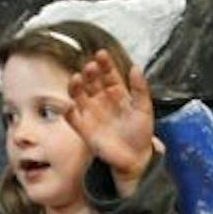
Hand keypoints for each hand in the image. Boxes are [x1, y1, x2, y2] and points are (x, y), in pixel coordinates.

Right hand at [65, 53, 157, 185]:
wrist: (136, 158)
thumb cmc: (141, 133)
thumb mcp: (144, 109)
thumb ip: (140, 89)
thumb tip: (136, 67)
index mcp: (117, 92)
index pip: (108, 73)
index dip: (105, 64)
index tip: (101, 55)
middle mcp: (102, 99)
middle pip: (92, 81)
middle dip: (90, 73)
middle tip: (91, 67)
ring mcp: (91, 113)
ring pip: (78, 95)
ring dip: (75, 86)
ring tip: (77, 79)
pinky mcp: (84, 128)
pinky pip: (72, 118)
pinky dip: (68, 112)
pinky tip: (68, 106)